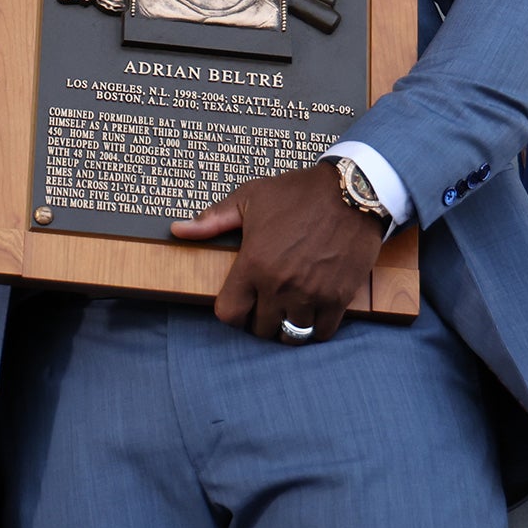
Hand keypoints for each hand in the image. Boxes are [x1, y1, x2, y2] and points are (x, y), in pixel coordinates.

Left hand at [170, 163, 383, 343]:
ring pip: (292, 335)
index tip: (240, 304)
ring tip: (289, 312)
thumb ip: (212, 220)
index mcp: (253, 264)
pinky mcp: (339, 297)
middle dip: (259, 321)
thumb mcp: (249, 198)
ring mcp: (311, 294)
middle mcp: (279, 285)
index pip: (229, 314)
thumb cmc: (296, 193)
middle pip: (260, 329)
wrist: (351, 192)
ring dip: (288, 327)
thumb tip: (177, 230)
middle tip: (266, 307)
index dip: (231, 313)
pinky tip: (313, 313)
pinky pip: (323, 332)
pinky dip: (316, 328)